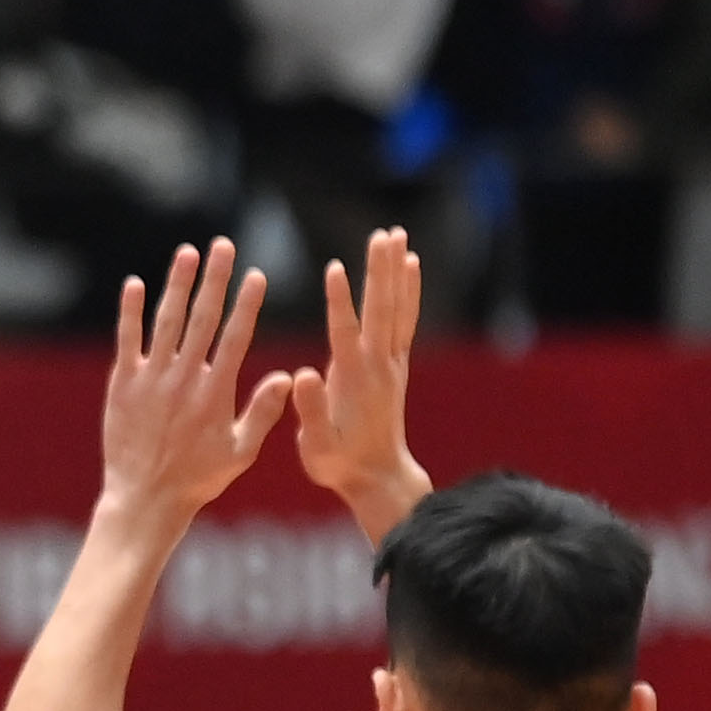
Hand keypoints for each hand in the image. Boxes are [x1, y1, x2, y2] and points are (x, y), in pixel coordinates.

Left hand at [98, 238, 292, 536]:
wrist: (145, 498)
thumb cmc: (197, 479)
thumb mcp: (240, 451)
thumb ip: (262, 411)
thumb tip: (287, 376)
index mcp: (216, 391)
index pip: (236, 336)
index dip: (247, 303)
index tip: (256, 274)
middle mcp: (184, 378)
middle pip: (203, 317)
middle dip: (215, 279)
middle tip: (224, 245)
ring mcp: (151, 379)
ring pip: (166, 321)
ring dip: (177, 284)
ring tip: (188, 252)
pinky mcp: (122, 385)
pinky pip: (127, 341)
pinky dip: (131, 312)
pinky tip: (135, 284)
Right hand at [292, 225, 427, 542]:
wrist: (379, 476)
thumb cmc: (339, 463)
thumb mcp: (317, 446)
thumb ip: (310, 411)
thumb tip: (300, 376)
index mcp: (353, 381)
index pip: (345, 333)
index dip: (339, 302)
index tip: (335, 268)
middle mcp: (378, 365)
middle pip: (380, 309)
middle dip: (379, 271)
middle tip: (381, 234)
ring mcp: (392, 362)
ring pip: (396, 307)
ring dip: (395, 270)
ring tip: (395, 235)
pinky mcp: (397, 363)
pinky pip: (406, 318)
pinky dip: (409, 290)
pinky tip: (410, 265)